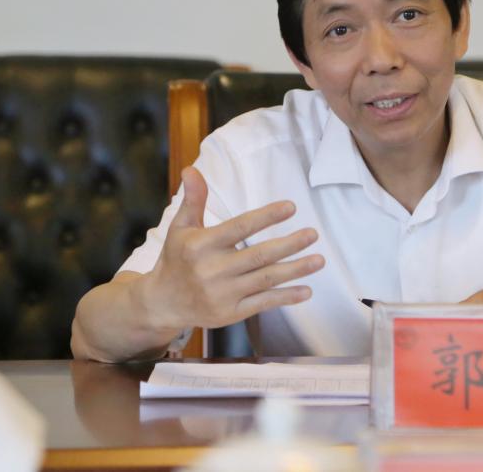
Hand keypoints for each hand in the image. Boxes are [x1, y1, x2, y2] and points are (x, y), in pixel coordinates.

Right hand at [139, 167, 324, 330]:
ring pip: (266, 280)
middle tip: (313, 234)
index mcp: (202, 245)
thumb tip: (191, 168)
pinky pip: (263, 303)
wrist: (162, 303)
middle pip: (259, 255)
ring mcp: (222, 294)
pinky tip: (307, 290)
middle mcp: (212, 270)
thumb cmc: (177, 258)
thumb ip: (194, 198)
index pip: (240, 227)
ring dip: (295, 270)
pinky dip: (286, 297)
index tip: (291, 207)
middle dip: (289, 244)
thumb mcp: (181, 226)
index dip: (266, 217)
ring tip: (320, 259)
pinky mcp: (230, 314)